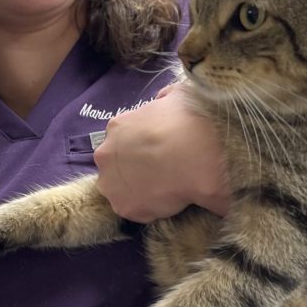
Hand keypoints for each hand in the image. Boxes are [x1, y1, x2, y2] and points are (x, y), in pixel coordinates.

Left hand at [93, 85, 229, 221]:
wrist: (201, 152)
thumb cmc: (191, 121)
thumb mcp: (178, 95)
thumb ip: (165, 99)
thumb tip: (164, 100)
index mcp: (117, 127)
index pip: (124, 145)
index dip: (144, 152)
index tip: (162, 155)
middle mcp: (105, 154)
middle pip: (119, 168)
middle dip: (139, 172)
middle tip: (167, 173)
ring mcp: (111, 182)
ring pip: (126, 191)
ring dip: (144, 193)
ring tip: (172, 190)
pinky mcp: (125, 207)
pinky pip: (139, 212)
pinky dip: (156, 210)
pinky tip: (175, 202)